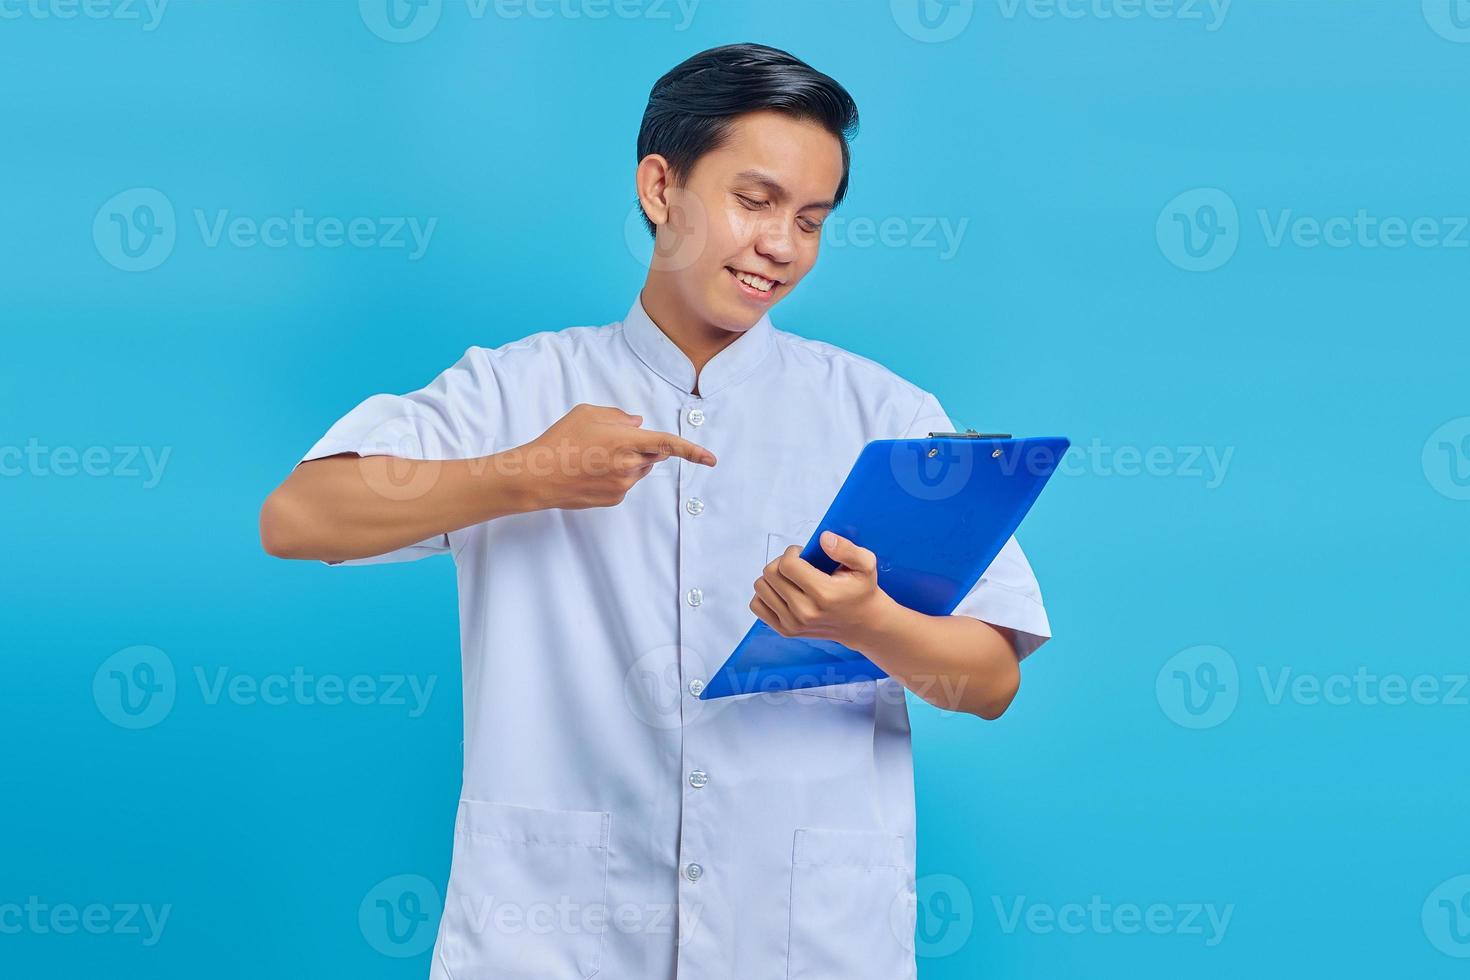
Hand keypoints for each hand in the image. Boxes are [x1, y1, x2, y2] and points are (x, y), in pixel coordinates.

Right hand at [513, 403, 715, 509]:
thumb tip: (638, 424)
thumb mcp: (587, 414)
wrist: (538, 476)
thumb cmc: (560, 440)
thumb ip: (618, 416)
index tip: (710, 459)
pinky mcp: (614, 499)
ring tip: (595, 456)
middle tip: (613, 442)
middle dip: (643, 447)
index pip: (669, 444)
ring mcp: (623, 485)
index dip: (692, 451)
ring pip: (639, 470)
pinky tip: (591, 471)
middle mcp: (629, 465)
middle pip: (653, 455)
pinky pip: (626, 483)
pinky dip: (616, 475)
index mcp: (625, 441)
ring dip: (628, 461)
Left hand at [749, 530, 892, 644]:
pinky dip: (766, 594)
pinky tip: (784, 591)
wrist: (862, 624)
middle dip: (781, 562)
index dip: (792, 553)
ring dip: (773, 577)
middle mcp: (805, 612)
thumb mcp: (865, 564)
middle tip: (798, 565)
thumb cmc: (861, 590)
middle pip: (770, 574)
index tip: (803, 555)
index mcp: (824, 594)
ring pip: (761, 588)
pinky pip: (758, 605)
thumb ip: (846, 548)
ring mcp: (793, 624)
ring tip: (791, 578)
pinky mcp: (786, 631)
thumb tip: (823, 538)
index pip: (787, 565)